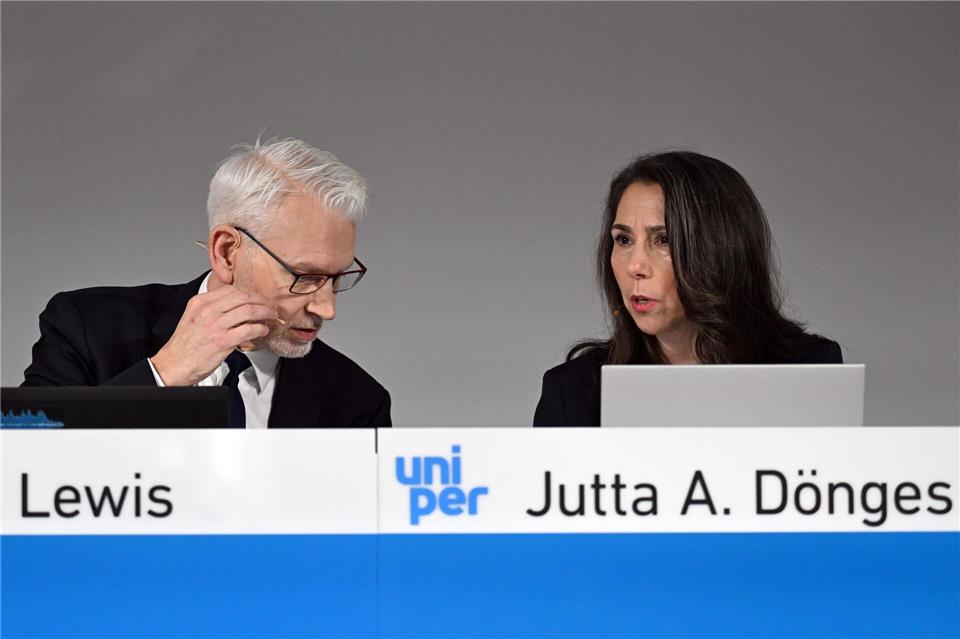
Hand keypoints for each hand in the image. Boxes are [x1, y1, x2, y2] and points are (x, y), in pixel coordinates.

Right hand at [150, 286, 278, 385]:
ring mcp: (215, 325)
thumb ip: (212, 309)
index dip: (249, 293)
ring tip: (271, 316)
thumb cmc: (185, 345)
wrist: (174, 364)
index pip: (231, 290)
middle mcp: (207, 311)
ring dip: (265, 312)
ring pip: (249, 311)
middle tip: (270, 306)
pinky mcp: (222, 341)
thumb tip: (236, 306)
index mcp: (200, 302)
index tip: (258, 298)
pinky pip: (248, 330)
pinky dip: (260, 329)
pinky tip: (263, 330)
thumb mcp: (194, 318)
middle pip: (243, 297)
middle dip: (261, 300)